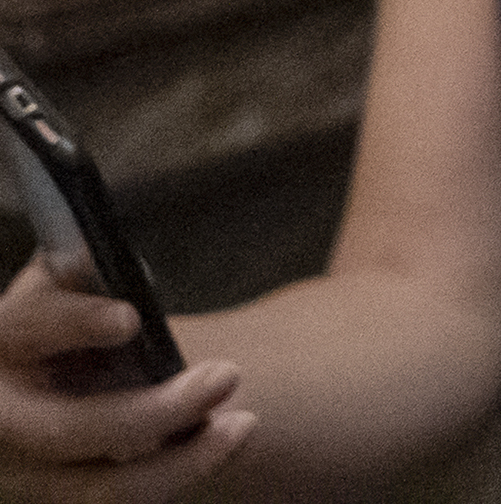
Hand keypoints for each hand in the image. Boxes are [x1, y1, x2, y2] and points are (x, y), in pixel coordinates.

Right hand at [0, 259, 250, 500]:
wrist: (17, 393)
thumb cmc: (47, 326)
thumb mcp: (52, 292)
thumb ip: (77, 278)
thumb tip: (100, 256)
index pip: (27, 329)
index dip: (74, 323)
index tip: (130, 319)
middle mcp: (0, 418)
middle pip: (66, 431)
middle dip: (151, 412)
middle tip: (227, 375)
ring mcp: (19, 473)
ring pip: (93, 488)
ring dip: (176, 464)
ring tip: (241, 424)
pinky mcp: (49, 497)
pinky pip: (115, 500)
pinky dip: (170, 477)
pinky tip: (219, 445)